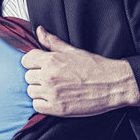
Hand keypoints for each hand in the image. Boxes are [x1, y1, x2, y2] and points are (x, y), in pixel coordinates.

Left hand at [21, 26, 139, 116]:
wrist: (114, 85)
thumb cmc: (96, 67)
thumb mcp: (73, 50)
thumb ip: (52, 42)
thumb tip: (40, 30)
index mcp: (51, 60)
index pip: (26, 60)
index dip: (33, 63)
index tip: (41, 66)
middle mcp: (49, 76)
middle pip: (28, 76)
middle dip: (38, 76)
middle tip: (52, 78)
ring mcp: (52, 93)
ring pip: (31, 91)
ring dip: (39, 90)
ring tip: (54, 88)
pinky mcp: (57, 108)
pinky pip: (37, 106)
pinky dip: (43, 103)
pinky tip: (55, 99)